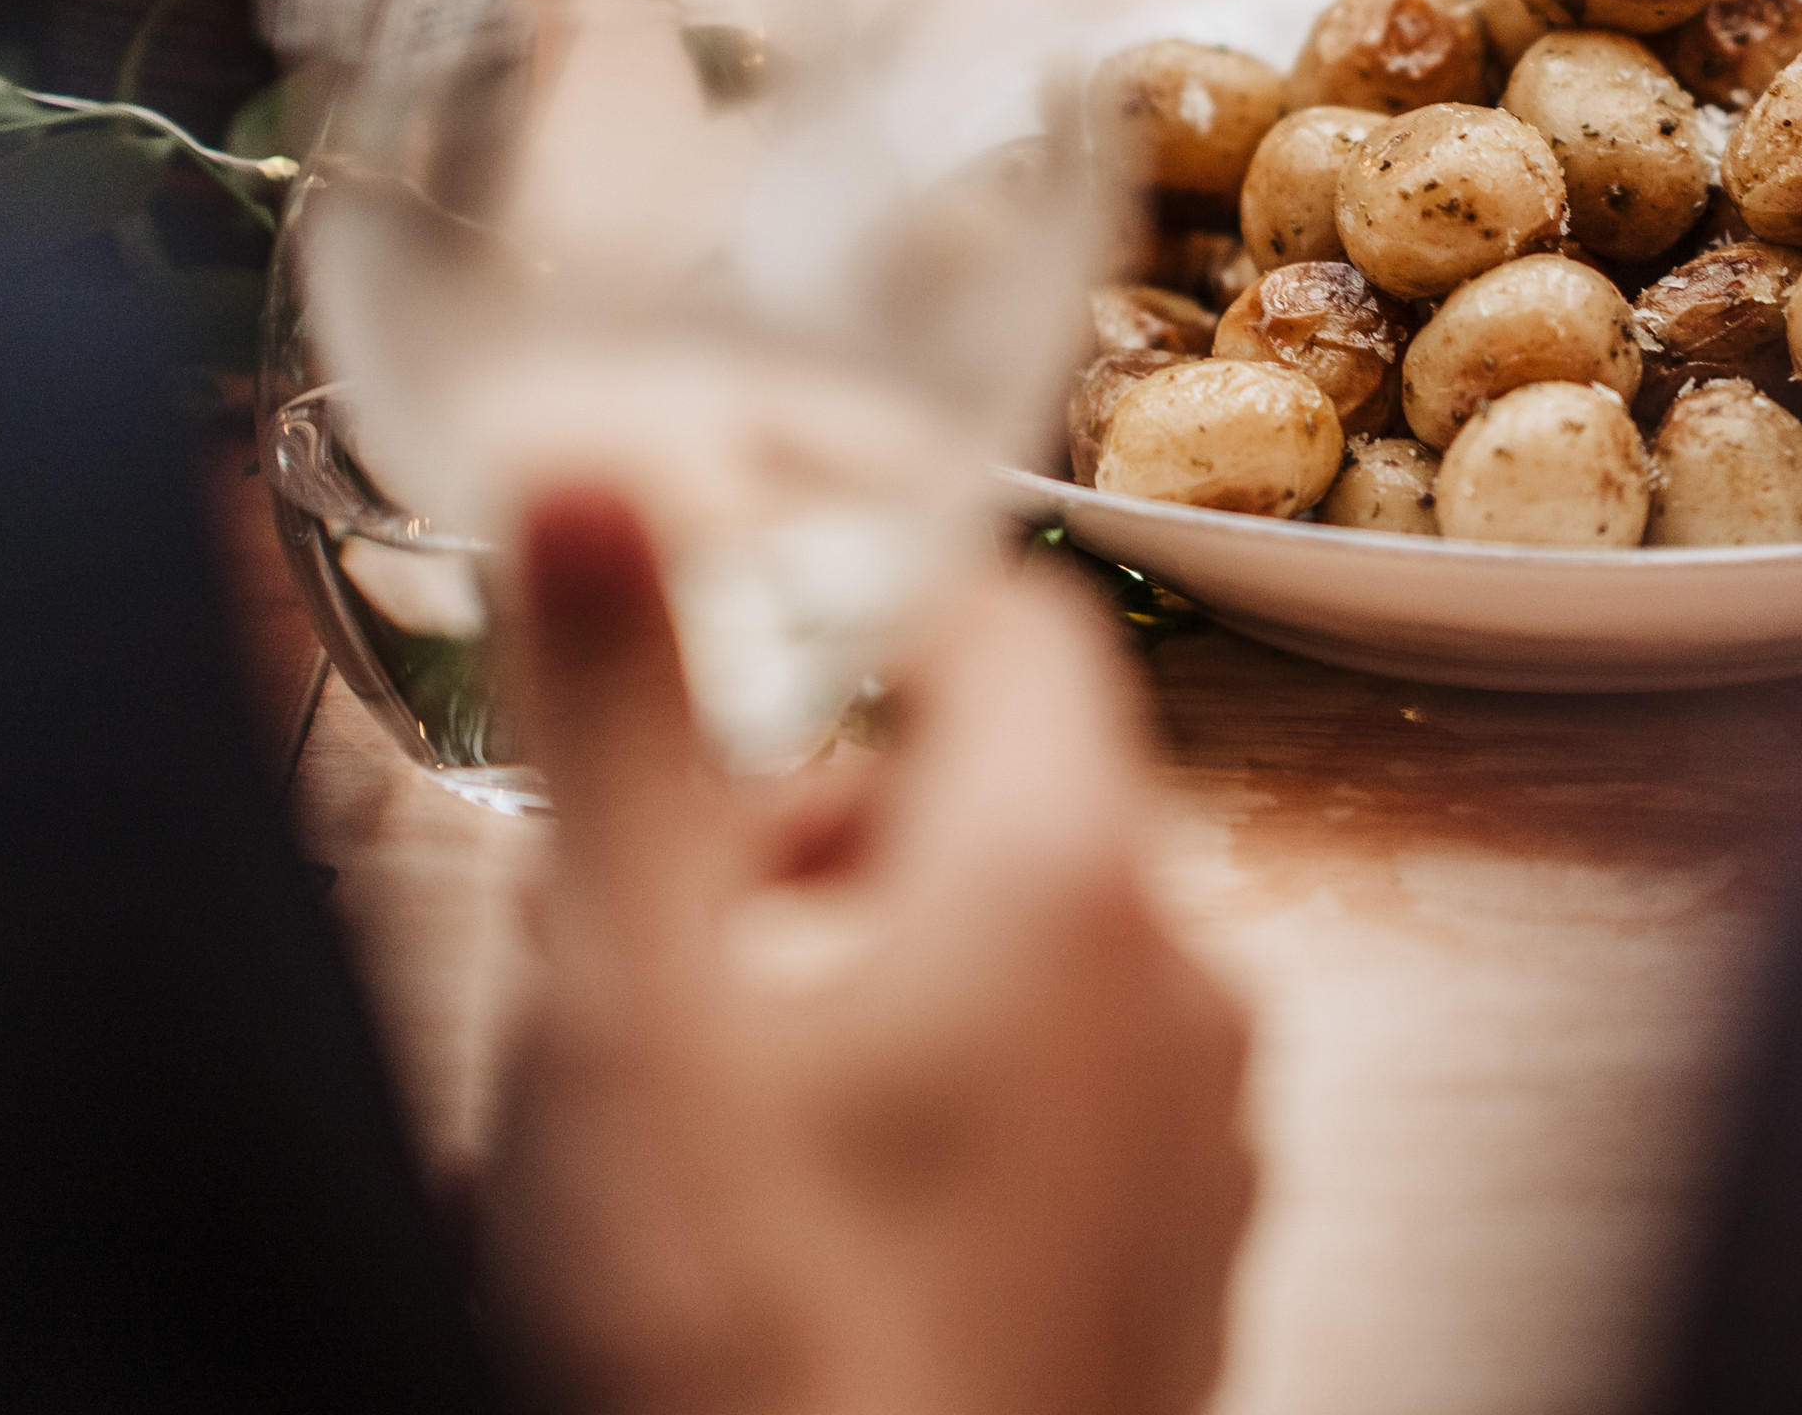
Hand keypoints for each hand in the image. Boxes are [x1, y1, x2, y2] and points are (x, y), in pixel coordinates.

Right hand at [483, 491, 1254, 1414]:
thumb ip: (619, 717)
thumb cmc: (737, 1339)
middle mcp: (1184, 983)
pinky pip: (1066, 1099)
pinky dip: (947, 1095)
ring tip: (718, 1098)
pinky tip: (815, 1218)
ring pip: (1033, 952)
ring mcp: (1202, 1139)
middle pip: (1009, 789)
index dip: (857, 598)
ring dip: (876, 962)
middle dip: (827, 814)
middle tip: (670, 933)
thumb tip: (599, 472)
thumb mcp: (628, 1000)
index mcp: (1070, 873)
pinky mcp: (1181, 1267)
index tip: (728, 642)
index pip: (1005, 615)